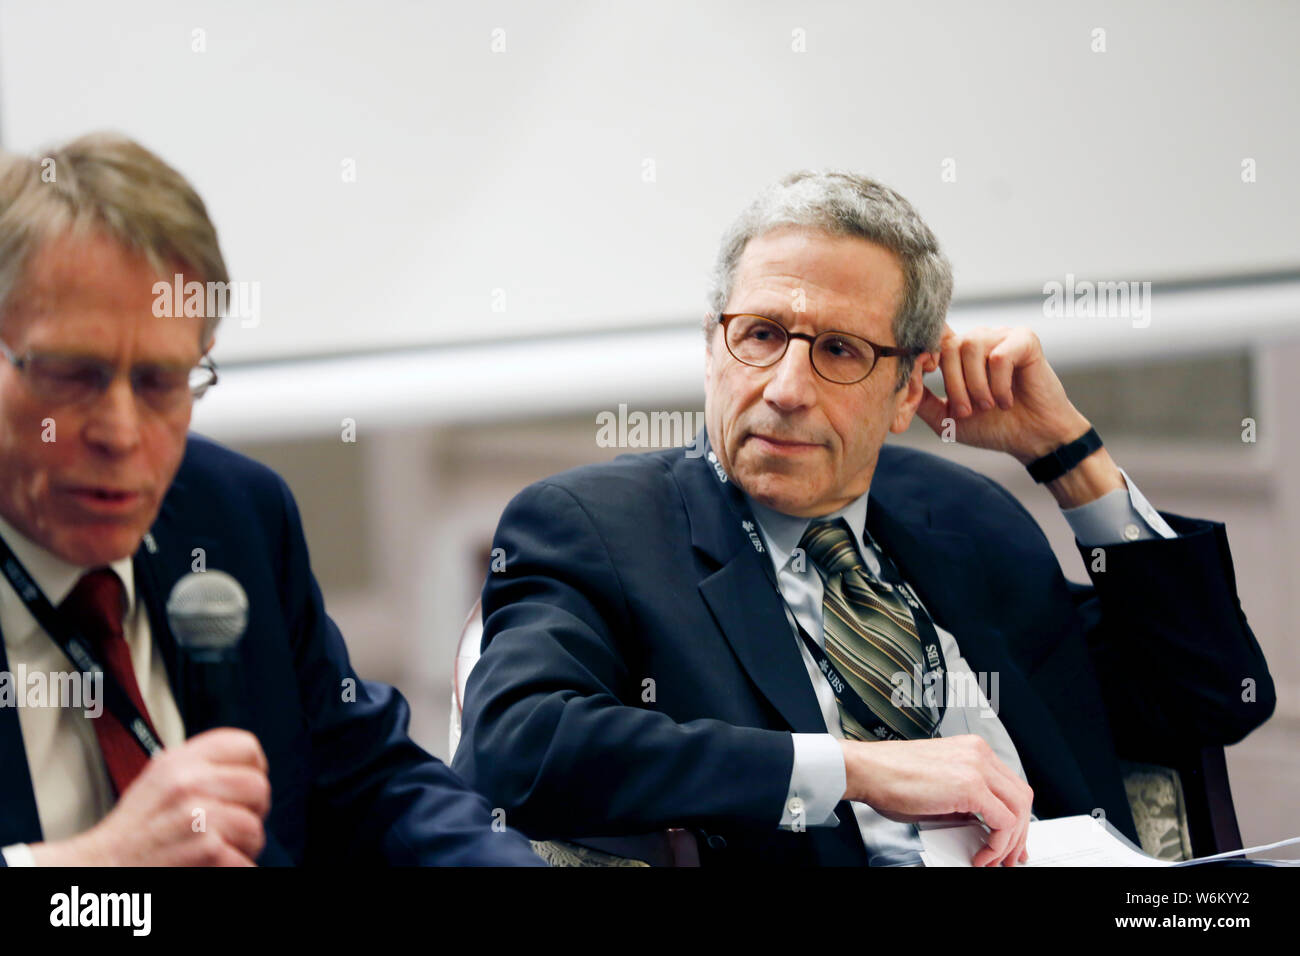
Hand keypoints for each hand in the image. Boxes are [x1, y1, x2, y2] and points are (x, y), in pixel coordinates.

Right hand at [30, 728, 270, 866]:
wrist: (101, 868)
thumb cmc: (132, 831)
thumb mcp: (158, 779)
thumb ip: (198, 766)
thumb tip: (246, 765)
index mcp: (179, 762)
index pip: (245, 746)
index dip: (254, 768)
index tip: (245, 787)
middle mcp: (189, 784)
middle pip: (259, 787)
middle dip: (253, 811)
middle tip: (233, 826)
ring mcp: (199, 817)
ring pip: (255, 827)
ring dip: (242, 847)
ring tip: (217, 849)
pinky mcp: (207, 850)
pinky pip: (246, 861)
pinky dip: (234, 868)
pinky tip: (212, 866)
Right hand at [840, 735, 1031, 866]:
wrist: (867, 770)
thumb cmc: (890, 776)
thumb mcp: (938, 784)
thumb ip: (965, 799)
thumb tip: (978, 823)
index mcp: (972, 749)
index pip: (1010, 785)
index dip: (1015, 817)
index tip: (1011, 838)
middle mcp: (978, 753)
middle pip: (1021, 796)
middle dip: (1019, 833)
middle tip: (1010, 856)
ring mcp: (977, 767)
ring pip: (1019, 809)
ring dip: (1010, 841)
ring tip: (994, 859)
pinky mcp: (972, 786)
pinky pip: (1003, 822)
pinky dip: (997, 844)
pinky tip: (982, 854)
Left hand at [913, 323, 1090, 464]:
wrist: (1032, 438)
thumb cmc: (992, 426)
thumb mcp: (946, 417)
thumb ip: (920, 399)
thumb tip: (897, 382)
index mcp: (958, 352)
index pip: (932, 340)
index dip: (925, 359)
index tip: (930, 383)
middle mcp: (978, 338)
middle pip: (949, 346)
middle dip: (954, 384)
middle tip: (969, 411)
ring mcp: (1001, 335)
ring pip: (971, 348)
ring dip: (977, 386)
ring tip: (989, 406)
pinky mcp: (1025, 340)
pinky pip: (999, 356)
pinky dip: (1000, 384)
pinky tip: (1007, 400)